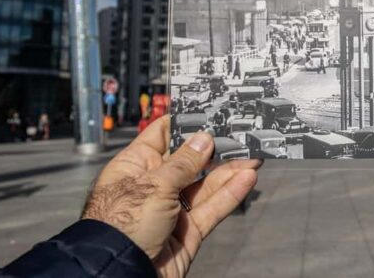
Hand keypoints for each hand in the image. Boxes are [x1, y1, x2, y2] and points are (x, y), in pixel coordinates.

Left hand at [81, 116, 260, 276]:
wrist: (120, 274)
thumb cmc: (122, 226)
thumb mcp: (155, 184)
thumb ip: (185, 162)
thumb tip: (203, 138)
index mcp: (136, 166)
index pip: (161, 136)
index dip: (185, 124)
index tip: (209, 113)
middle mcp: (154, 185)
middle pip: (190, 161)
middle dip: (216, 149)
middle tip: (241, 135)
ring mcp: (172, 209)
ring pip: (206, 184)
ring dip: (230, 170)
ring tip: (253, 156)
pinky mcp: (188, 230)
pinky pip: (212, 207)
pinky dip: (230, 194)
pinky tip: (247, 179)